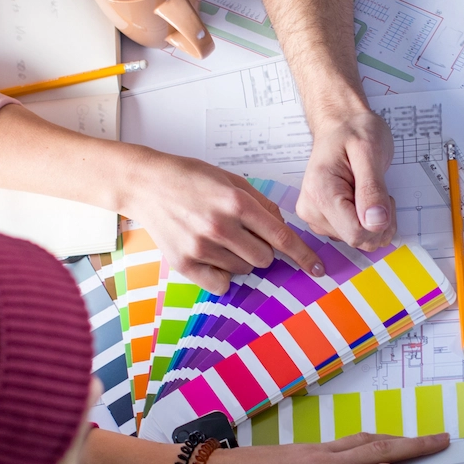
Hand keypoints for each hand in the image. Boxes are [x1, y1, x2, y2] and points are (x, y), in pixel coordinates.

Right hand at [125, 152, 326, 293]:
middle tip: (243, 235)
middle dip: (262, 251)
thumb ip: (261, 204)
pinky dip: (222, 275)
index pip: (281, 237)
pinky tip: (210, 256)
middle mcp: (220, 226)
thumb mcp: (231, 179)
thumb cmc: (190, 179)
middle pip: (265, 259)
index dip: (303, 255)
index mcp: (236, 202)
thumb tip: (284, 229)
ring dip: (239, 260)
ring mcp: (201, 247)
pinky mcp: (184, 263)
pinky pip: (221, 285)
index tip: (317, 268)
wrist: (147, 184)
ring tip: (219, 238)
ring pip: (243, 271)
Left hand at [200, 433, 449, 463]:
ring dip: (397, 438)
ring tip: (417, 440)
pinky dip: (372, 439)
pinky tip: (373, 443)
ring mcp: (317, 451)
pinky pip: (349, 439)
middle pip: (382, 448)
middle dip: (416, 445)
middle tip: (444, 440)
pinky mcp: (306, 448)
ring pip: (366, 439)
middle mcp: (328, 462)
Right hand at [297, 106, 396, 249]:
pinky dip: (367, 221)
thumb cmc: (353, 131)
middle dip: (379, 222)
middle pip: (357, 239)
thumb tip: (376, 222)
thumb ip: (372, 189)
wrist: (340, 124)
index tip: (384, 197)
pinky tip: (363, 198)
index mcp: (320, 192)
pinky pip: (353, 234)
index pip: (355, 233)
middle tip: (380, 191)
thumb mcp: (370, 152)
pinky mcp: (324, 220)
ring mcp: (316, 217)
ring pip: (357, 240)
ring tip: (369, 190)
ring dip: (374, 221)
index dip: (379, 222)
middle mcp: (311, 209)